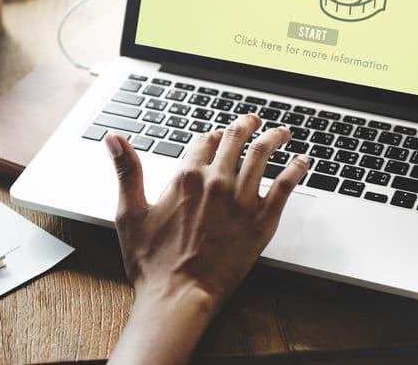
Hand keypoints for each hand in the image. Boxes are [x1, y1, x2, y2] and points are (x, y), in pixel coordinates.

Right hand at [106, 114, 308, 363]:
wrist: (178, 296)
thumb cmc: (151, 262)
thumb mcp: (129, 212)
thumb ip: (126, 170)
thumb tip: (113, 138)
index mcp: (185, 177)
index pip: (203, 140)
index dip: (210, 135)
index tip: (216, 135)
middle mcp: (216, 182)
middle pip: (236, 140)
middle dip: (246, 125)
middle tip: (253, 120)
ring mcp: (241, 201)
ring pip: (262, 155)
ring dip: (274, 138)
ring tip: (281, 132)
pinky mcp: (261, 222)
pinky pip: (285, 187)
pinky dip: (296, 169)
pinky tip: (303, 162)